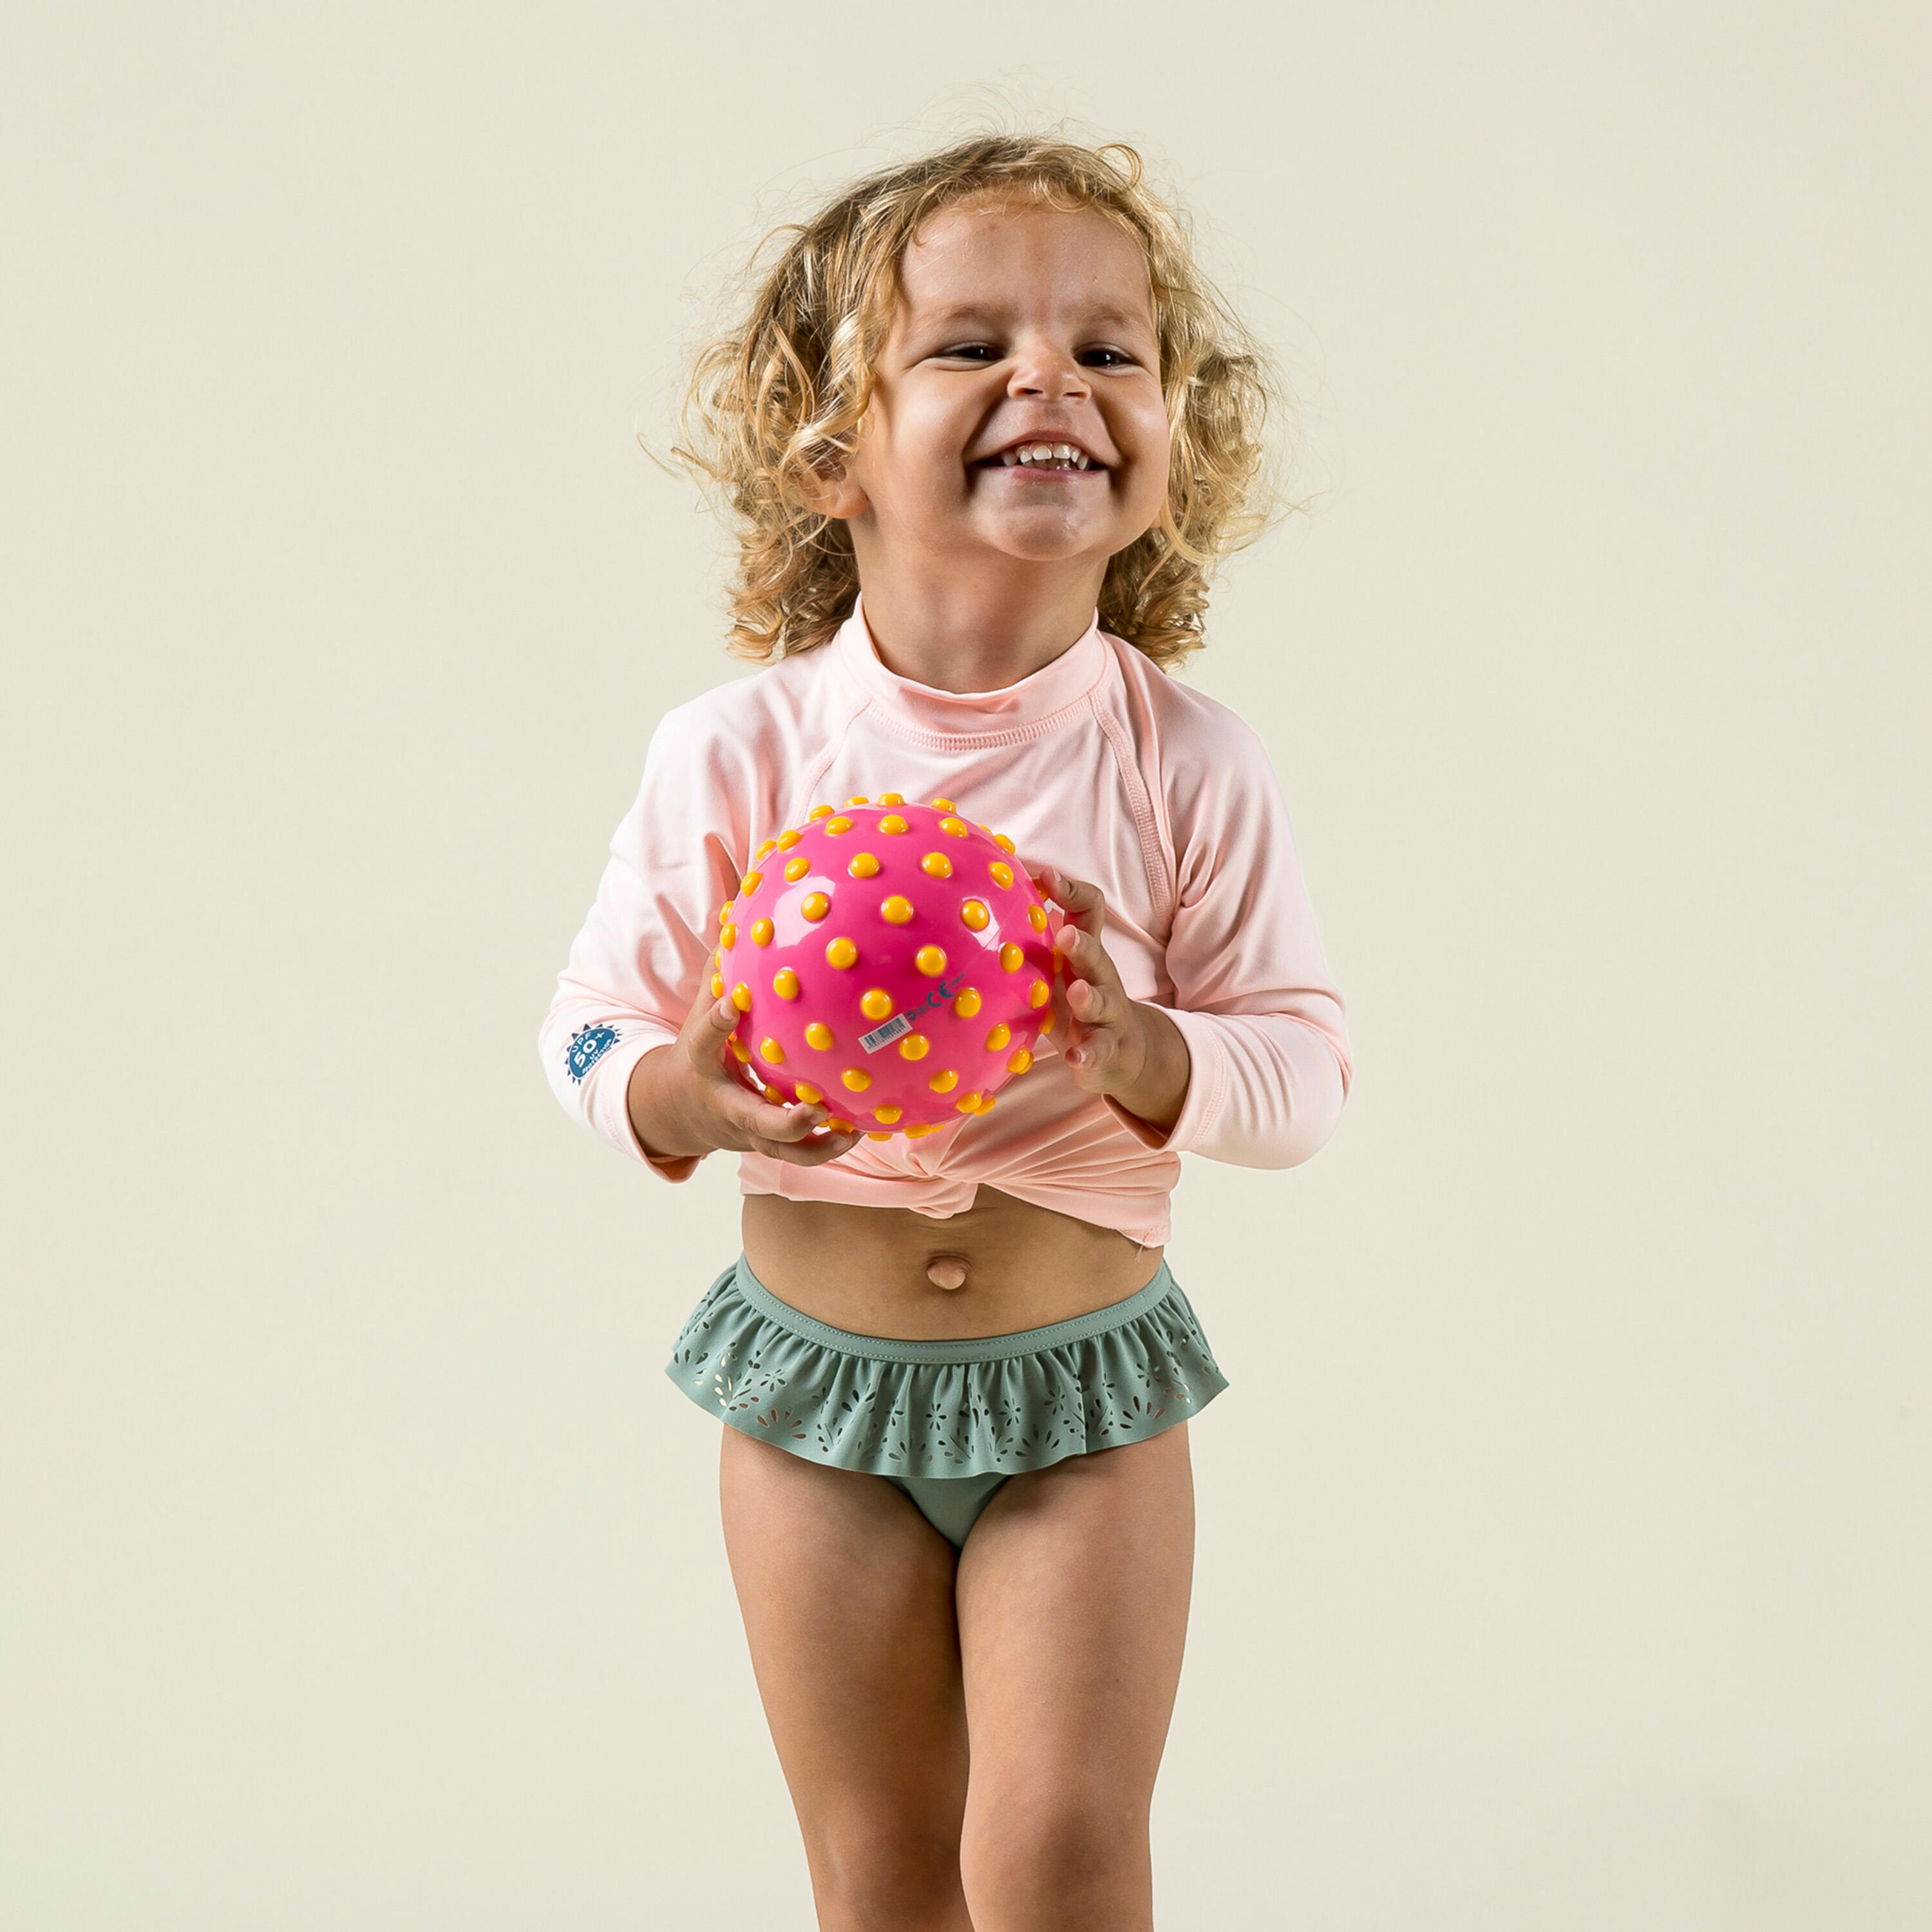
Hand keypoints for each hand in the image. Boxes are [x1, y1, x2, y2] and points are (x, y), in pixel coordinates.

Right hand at [630, 954, 862, 1167]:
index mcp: (702, 1064)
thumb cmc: (698, 1050)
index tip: (733, 1003)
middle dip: (784, 1122)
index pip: (704, 1042)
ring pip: (783, 1151)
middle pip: (753, 1121)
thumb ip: (719, 974)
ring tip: (853, 1131)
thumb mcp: (696, 1014)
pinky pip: (799, 1153)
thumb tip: (735, 913)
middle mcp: (726, 1104)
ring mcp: (748, 1132)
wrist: (675, 1110)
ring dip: (818, 1146)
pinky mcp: (766, 1145)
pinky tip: (862, 1127)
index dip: (717, 1023)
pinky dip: (828, 1146)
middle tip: (815, 1110)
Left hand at [1036, 869, 1188, 1132]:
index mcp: (1084, 952)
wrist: (1122, 1053)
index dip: (1072, 892)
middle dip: (1083, 944)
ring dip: (1090, 997)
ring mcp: (1106, 1014)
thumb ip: (1035, 936)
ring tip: (1077, 993)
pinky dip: (1088, 1053)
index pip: (1089, 911)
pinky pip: (1100, 1050)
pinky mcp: (1105, 1048)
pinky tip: (1075, 1057)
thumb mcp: (1058, 966)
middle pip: (1096, 955)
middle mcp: (1099, 977)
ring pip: (1102, 1002)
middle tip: (1066, 935)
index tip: (1047, 876)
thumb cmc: (1076, 999)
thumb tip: (991, 895)